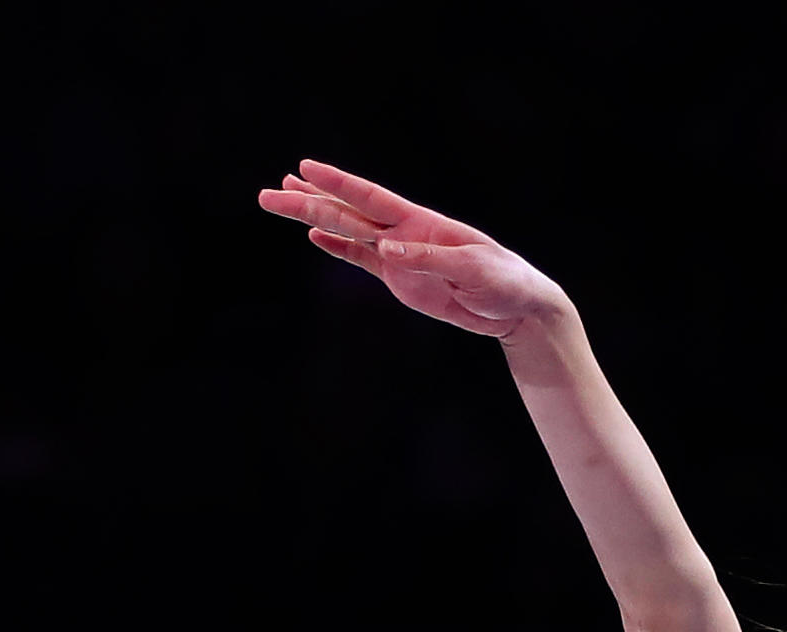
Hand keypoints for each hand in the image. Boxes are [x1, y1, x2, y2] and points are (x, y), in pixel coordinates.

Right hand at [257, 160, 570, 342]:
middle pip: (345, 213)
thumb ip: (427, 259)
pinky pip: (361, 260)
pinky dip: (337, 249)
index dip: (337, 183)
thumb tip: (385, 250)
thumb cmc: (504, 281)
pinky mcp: (400, 279)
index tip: (304, 168)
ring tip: (280, 200)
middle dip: (307, 202)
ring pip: (346, 232)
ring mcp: (399, 255)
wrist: (518, 306)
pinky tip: (313, 237)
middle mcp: (403, 233)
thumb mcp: (471, 270)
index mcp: (420, 223)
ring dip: (313, 218)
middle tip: (269, 193)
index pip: (369, 198)